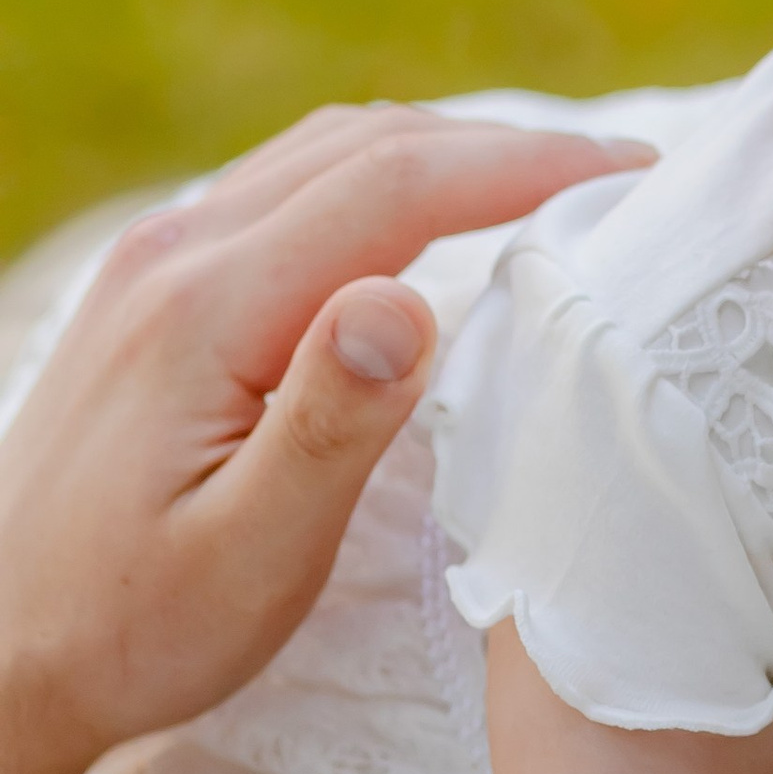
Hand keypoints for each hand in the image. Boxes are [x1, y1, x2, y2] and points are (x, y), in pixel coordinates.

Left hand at [0, 105, 651, 773]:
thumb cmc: (135, 629)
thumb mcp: (249, 554)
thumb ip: (330, 424)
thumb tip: (411, 300)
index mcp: (208, 310)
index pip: (395, 188)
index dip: (525, 166)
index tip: (637, 172)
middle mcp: (173, 257)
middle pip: (364, 146)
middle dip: (506, 145)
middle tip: (626, 172)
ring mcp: (155, 264)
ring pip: (323, 156)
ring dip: (446, 152)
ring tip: (555, 183)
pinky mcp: (154, 290)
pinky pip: (286, 191)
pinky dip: (384, 180)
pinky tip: (435, 220)